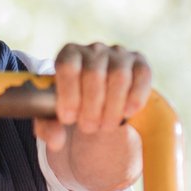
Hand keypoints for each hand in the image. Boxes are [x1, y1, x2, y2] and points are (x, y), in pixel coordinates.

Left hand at [36, 43, 151, 151]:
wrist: (98, 103)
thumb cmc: (72, 106)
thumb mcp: (53, 116)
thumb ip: (48, 127)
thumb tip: (57, 141)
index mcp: (69, 54)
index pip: (67, 66)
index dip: (68, 94)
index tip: (68, 118)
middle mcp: (94, 50)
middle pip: (94, 74)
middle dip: (91, 107)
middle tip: (88, 128)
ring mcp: (119, 54)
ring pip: (119, 77)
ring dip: (112, 108)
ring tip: (105, 126)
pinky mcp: (140, 63)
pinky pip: (142, 76)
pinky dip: (135, 98)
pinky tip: (127, 113)